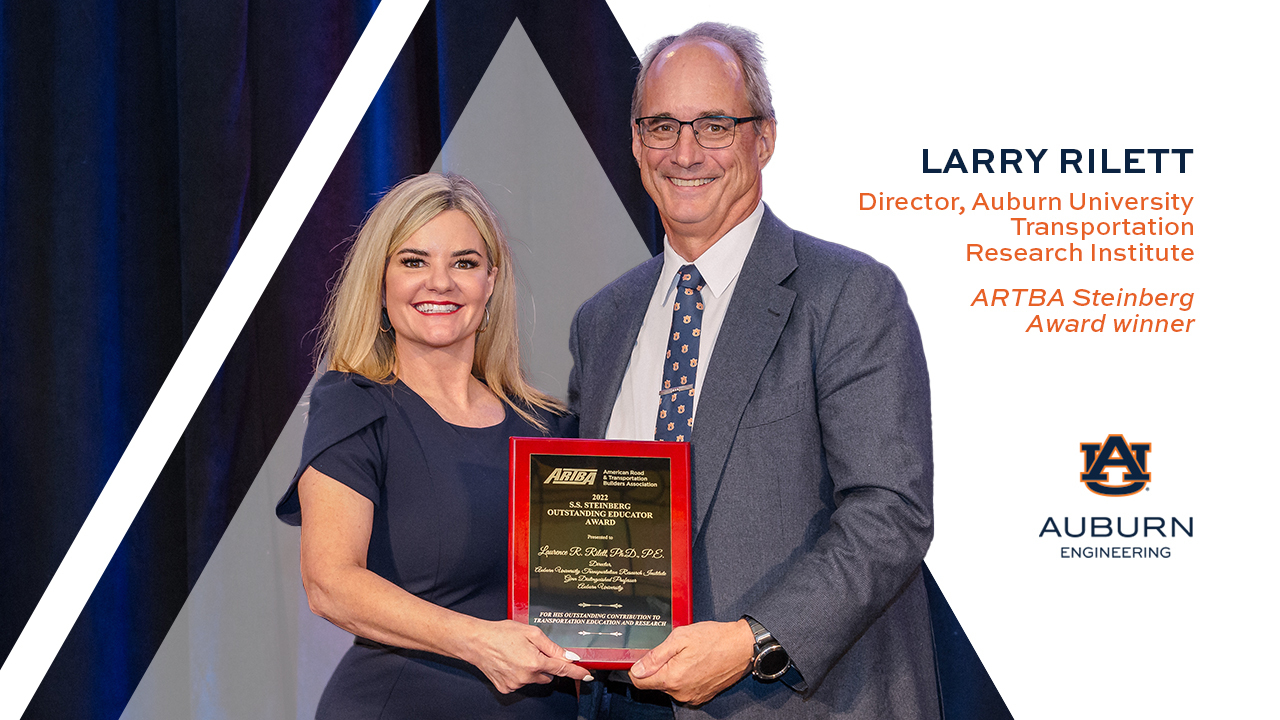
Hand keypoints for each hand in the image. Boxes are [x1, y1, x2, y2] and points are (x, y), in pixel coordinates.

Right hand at [461, 619, 592, 692]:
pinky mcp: (506, 688)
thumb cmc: (501, 633)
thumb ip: (552, 647)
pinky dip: (519, 674)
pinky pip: (520, 682)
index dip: (577, 672)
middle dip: (545, 664)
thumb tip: (570, 656)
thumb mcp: (531, 633)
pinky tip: (509, 662)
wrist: (476, 642)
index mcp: (536, 662)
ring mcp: (516, 684)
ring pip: (534, 679)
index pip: (563, 669)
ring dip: (532, 669)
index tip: (588, 676)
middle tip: (531, 650)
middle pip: (548, 674)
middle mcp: (527, 676)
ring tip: (517, 654)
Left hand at [629, 620, 754, 704]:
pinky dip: (686, 677)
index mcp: (672, 678)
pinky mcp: (702, 696)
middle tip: (674, 650)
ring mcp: (692, 696)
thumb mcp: (680, 638)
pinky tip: (696, 663)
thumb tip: (638, 668)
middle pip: (656, 683)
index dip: (638, 668)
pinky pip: (684, 688)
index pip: (639, 682)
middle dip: (660, 667)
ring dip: (674, 671)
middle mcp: (681, 692)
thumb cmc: (714, 639)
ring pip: (671, 685)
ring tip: (689, 655)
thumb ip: (655, 655)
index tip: (644, 658)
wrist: (742, 646)